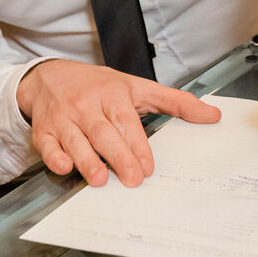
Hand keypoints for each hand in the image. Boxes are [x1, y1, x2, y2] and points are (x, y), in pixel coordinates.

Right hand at [16, 59, 220, 186]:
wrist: (50, 76)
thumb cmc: (98, 86)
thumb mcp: (138, 87)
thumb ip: (175, 102)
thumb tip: (212, 115)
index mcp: (112, 94)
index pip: (125, 120)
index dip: (136, 144)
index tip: (148, 167)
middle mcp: (87, 105)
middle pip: (102, 132)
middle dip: (117, 157)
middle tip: (132, 180)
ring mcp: (64, 119)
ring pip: (75, 140)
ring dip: (86, 160)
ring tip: (100, 180)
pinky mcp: (44, 131)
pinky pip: (47, 145)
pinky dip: (54, 156)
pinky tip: (64, 166)